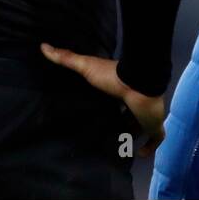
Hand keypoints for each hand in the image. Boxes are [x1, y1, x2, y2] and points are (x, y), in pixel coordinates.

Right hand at [39, 45, 165, 156]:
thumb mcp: (86, 66)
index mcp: (123, 88)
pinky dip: (149, 147)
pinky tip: (139, 154)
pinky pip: (155, 139)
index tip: (102, 110)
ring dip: (135, 133)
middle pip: (131, 112)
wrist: (140, 84)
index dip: (113, 104)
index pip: (119, 97)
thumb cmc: (113, 76)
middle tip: (110, 133)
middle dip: (124, 121)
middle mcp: (136, 100)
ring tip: (120, 146)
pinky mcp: (154, 125)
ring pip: (143, 125)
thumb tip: (43, 46)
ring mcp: (147, 113)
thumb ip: (67, 58)